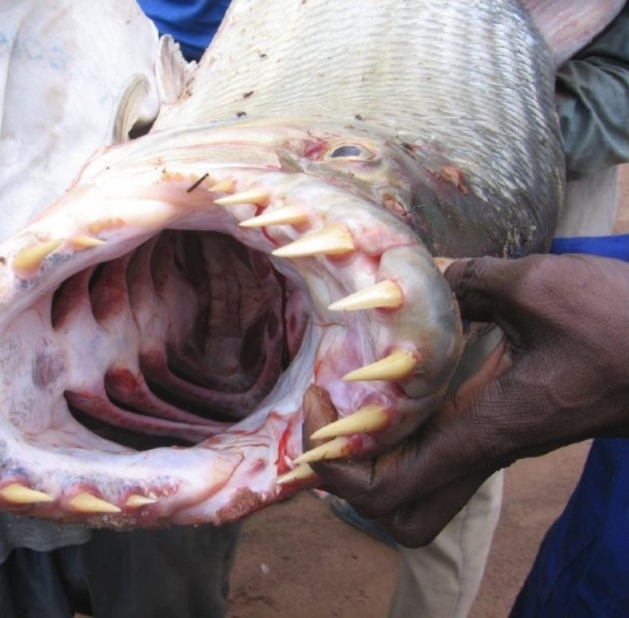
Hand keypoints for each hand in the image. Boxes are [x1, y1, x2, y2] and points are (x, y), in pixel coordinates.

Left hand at [304, 254, 628, 546]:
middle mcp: (480, 450)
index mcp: (481, 431)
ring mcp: (491, 445)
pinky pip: (438, 453)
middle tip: (326, 418)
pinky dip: (402, 431)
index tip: (319, 402)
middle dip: (348, 483)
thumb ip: (473, 280)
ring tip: (345, 401)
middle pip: (399, 517)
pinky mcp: (501, 428)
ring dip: (373, 460)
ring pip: (418, 494)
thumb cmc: (622, 327)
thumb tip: (430, 273)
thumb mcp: (539, 288)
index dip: (335, 464)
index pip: (388, 490)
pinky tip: (391, 380)